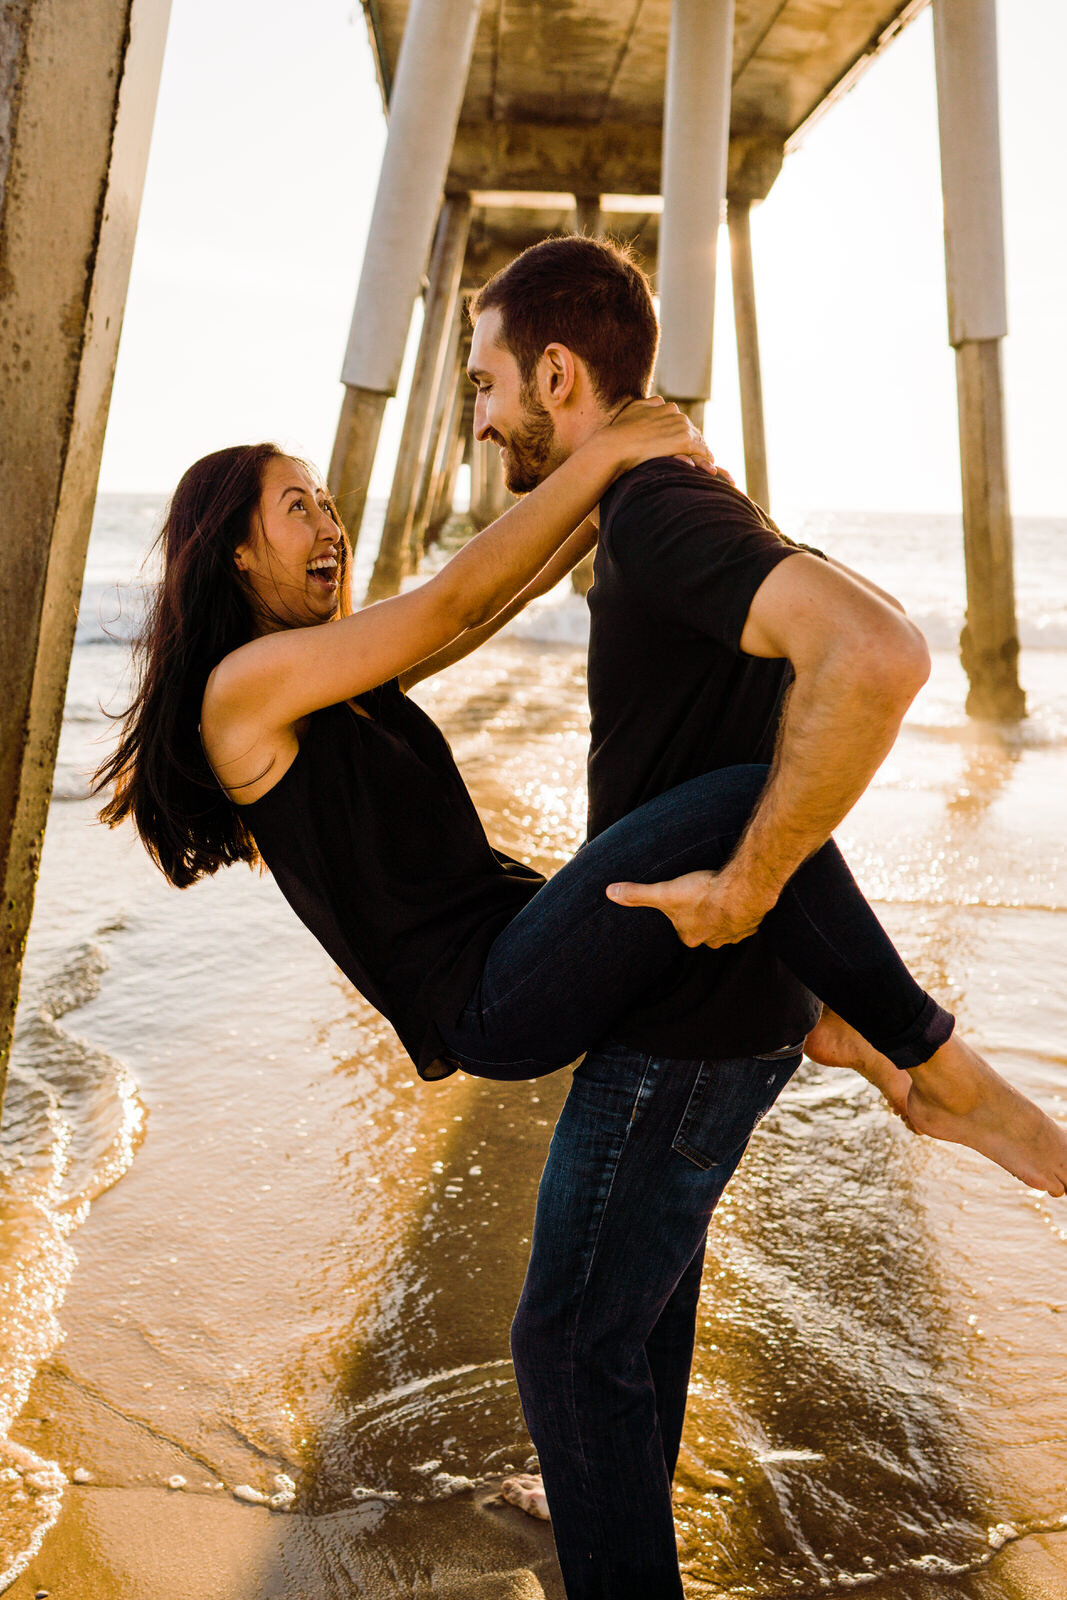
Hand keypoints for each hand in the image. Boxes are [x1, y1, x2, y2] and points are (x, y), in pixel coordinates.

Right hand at [604, 397, 725, 480]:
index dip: (681, 437)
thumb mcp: (633, 409)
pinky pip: (703, 452)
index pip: (680, 423)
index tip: (681, 450)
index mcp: (665, 406)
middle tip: (696, 461)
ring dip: (700, 454)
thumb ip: (648, 405)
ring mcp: (681, 426)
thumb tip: (659, 401)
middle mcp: (676, 413)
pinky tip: (707, 471)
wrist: (614, 446)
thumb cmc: (618, 432)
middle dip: (693, 445)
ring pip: (699, 442)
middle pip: (692, 432)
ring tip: (703, 468)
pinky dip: (706, 461)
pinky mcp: (685, 440)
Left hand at [605, 867, 774, 948]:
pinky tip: (739, 897)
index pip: (682, 928)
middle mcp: (712, 941)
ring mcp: (734, 934)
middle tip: (703, 897)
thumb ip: (637, 894)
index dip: (682, 913)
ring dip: (724, 913)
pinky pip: (745, 920)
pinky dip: (742, 911)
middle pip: (704, 929)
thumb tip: (609, 892)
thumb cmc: (702, 892)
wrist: (742, 891)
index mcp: (690, 936)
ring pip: (725, 926)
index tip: (684, 900)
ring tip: (721, 897)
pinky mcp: (752, 924)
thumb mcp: (664, 892)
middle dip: (703, 915)